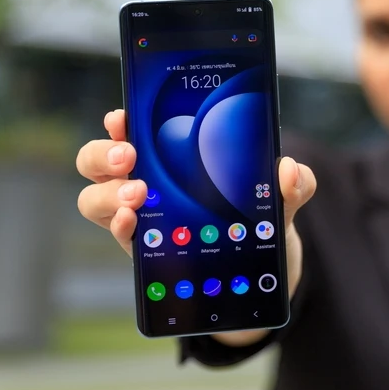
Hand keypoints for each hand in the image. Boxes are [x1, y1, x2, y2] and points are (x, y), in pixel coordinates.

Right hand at [75, 109, 315, 302]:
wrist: (260, 273)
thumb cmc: (260, 218)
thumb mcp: (282, 199)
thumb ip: (294, 183)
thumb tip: (288, 169)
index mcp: (170, 154)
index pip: (132, 129)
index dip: (120, 121)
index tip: (123, 117)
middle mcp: (144, 180)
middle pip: (96, 160)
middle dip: (104, 153)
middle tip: (131, 156)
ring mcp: (138, 215)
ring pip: (94, 198)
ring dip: (108, 194)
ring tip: (137, 196)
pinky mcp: (140, 248)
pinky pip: (115, 233)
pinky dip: (118, 226)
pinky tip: (133, 224)